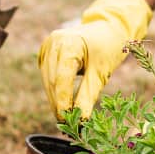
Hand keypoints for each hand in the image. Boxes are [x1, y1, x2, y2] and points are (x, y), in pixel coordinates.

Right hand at [38, 0, 152, 118]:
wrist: (108, 27)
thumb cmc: (108, 48)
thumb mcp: (101, 73)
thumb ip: (88, 96)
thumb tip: (80, 120)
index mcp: (68, 43)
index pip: (62, 79)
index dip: (63, 102)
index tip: (68, 121)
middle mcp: (53, 42)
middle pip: (52, 81)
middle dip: (58, 104)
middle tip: (67, 126)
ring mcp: (47, 45)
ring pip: (47, 80)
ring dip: (55, 100)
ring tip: (64, 119)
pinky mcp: (45, 51)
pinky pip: (47, 75)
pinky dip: (54, 90)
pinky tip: (61, 104)